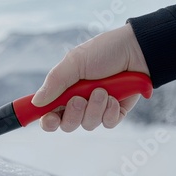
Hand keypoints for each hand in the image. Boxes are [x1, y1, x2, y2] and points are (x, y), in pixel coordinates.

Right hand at [31, 23, 149, 131]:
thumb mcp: (74, 62)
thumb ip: (54, 82)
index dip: (47, 121)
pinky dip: (110, 111)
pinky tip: (115, 98)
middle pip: (67, 125)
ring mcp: (97, 109)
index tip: (49, 118)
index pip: (49, 114)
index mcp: (64, 91)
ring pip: (88, 125)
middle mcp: (79, 103)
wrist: (138, 50)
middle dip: (73, 114)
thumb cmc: (105, 51)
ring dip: (94, 108)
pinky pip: (107, 124)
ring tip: (103, 90)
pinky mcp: (115, 113)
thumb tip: (36, 102)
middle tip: (79, 99)